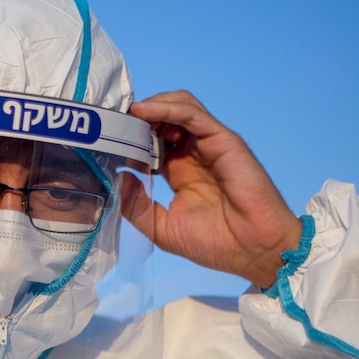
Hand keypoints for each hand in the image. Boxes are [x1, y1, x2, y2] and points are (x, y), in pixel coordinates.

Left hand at [121, 91, 302, 287]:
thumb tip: (117, 177)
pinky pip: (192, 114)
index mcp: (180, 170)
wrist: (254, 251)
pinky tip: (142, 112)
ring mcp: (209, 144)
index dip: (129, 137)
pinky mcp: (222, 140)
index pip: (151, 141)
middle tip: (111, 123)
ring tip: (125, 115)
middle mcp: (194, 153)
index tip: (104, 140)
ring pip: (178, 107)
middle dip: (136, 117)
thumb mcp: (161, 227)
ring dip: (150, 107)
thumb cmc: (216, 243)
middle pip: (163, 119)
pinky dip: (166, 108)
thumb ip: (137, 205)